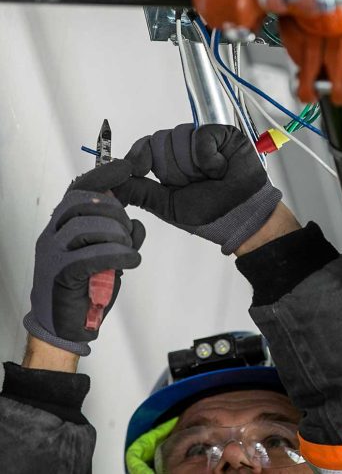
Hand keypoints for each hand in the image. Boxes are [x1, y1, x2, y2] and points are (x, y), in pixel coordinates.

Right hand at [23, 160, 144, 355]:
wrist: (64, 326)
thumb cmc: (86, 289)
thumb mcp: (109, 256)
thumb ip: (120, 237)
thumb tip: (136, 223)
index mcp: (62, 227)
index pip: (78, 190)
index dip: (102, 176)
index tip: (125, 167)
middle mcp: (53, 235)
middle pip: (83, 204)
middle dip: (115, 212)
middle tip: (128, 231)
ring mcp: (53, 254)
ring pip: (86, 227)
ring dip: (116, 236)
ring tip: (128, 251)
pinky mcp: (60, 275)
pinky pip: (90, 256)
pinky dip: (117, 256)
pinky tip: (131, 261)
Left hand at [113, 124, 281, 254]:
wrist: (241, 215)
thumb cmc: (209, 213)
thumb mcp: (166, 205)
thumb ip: (138, 192)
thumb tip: (108, 185)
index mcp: (167, 165)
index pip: (144, 147)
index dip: (139, 157)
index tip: (140, 170)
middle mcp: (183, 150)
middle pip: (159, 142)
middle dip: (173, 170)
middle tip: (194, 184)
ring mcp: (202, 140)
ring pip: (179, 138)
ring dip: (193, 166)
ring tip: (210, 178)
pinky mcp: (222, 134)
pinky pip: (201, 136)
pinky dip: (208, 158)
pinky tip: (220, 169)